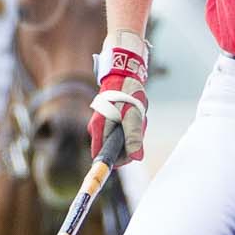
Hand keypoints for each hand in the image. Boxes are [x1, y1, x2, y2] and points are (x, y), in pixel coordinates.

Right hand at [88, 31, 148, 163]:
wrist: (124, 75)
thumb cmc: (127, 94)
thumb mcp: (133, 116)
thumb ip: (134, 137)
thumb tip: (136, 157)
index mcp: (99, 129)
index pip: (103, 155)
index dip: (118, 159)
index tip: (133, 153)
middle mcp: (96, 129)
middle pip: (112, 148)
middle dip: (128, 144)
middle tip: (138, 128)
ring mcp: (101, 124)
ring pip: (117, 140)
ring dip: (130, 134)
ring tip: (137, 119)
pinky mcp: (106, 120)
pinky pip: (119, 131)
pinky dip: (129, 127)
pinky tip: (134, 115)